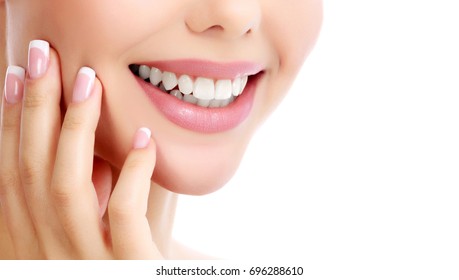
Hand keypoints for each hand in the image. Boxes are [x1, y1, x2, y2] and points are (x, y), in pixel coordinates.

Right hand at [0, 40, 160, 258]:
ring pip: (66, 186)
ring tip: (88, 80)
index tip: (15, 76)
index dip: (9, 123)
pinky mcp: (126, 267)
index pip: (12, 174)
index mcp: (29, 245)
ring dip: (74, 129)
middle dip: (35, 108)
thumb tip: (92, 154)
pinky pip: (122, 215)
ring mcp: (82, 263)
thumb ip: (79, 205)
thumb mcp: (82, 243)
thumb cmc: (113, 271)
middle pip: (31, 170)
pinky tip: (143, 139)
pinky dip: (131, 172)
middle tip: (43, 56)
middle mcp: (45, 253)